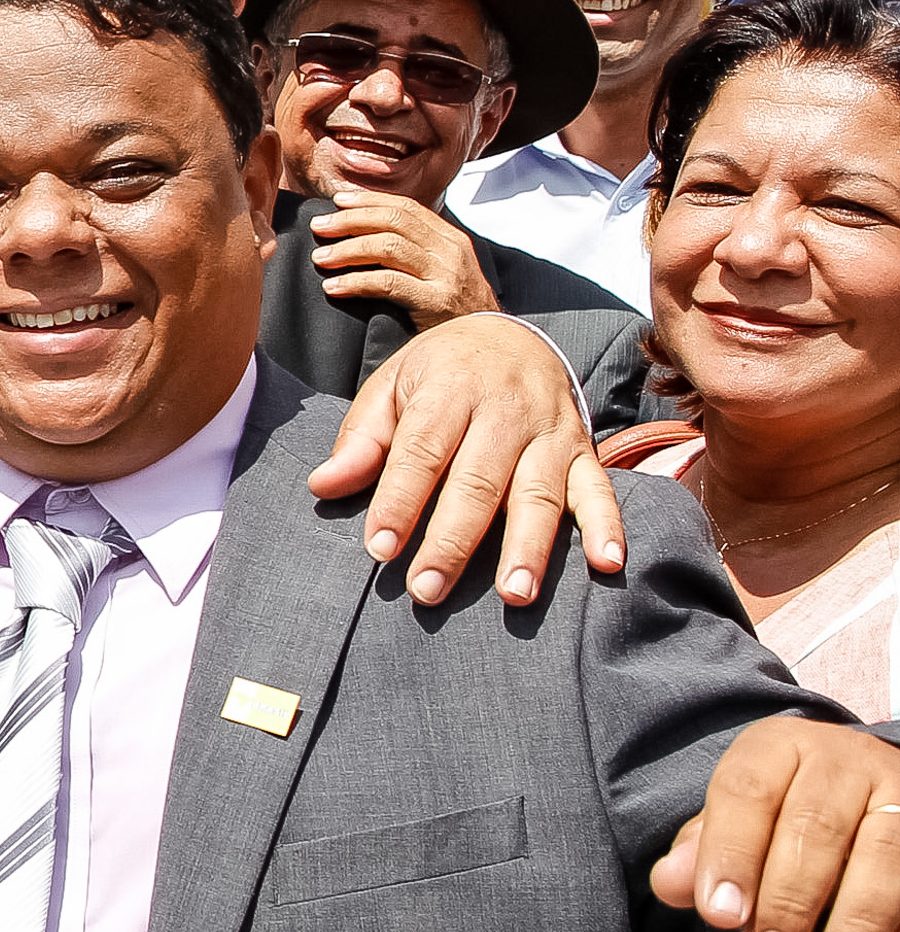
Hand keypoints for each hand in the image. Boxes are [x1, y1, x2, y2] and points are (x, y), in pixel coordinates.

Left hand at [306, 311, 623, 605]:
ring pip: (539, 493)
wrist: (510, 335)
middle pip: (479, 481)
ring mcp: (550, 430)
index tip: (379, 549)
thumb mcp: (391, 388)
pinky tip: (607, 564)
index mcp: (450, 390)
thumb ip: (361, 439)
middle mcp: (506, 409)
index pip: (422, 451)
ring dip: (527, 547)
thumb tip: (323, 485)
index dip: (400, 501)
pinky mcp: (583, 447)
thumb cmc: (438, 374)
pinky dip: (608, 525)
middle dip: (453, 540)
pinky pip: (600, 488)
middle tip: (427, 591)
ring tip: (514, 596)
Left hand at [307, 192, 501, 329]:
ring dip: (348, 250)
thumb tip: (366, 232)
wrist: (486, 340)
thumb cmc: (454, 308)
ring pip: (388, 248)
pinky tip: (334, 287)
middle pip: (394, 222)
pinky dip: (356, 282)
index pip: (406, 207)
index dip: (369, 201)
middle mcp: (450, 251)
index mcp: (449, 238)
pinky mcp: (436, 302)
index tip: (338, 200)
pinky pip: (389, 283)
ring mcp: (445, 275)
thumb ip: (415, 249)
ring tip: (321, 258)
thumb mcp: (442, 269)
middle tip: (319, 226)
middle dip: (351, 221)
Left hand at [653, 715, 899, 931]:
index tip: (721, 916)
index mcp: (778, 748)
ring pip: (886, 854)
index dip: (731, 854)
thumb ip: (701, 852)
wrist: (864, 791)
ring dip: (858, 924)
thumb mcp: (736, 820)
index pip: (747, 793)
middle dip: (790, 901)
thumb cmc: (783, 814)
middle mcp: (843, 760)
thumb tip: (670, 883)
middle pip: (817, 827)